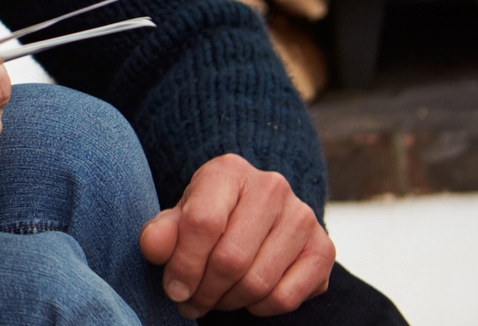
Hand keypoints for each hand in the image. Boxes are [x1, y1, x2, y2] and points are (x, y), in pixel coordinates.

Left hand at [139, 154, 333, 317]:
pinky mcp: (324, 249)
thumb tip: (153, 247)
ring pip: (258, 283)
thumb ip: (162, 231)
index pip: (203, 223)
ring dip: (228, 301)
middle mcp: (271, 187)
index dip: (184, 265)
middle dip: (204, 290)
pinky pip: (286, 297)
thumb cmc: (210, 215)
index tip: (173, 289)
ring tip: (213, 299)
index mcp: (229, 170)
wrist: (255, 212)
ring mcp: (303, 217)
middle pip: (231, 258)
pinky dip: (259, 308)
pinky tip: (246, 298)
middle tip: (189, 302)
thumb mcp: (180, 216)